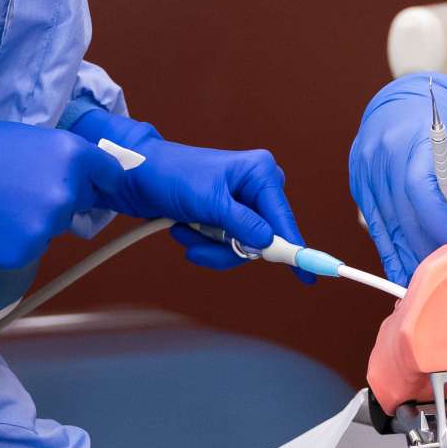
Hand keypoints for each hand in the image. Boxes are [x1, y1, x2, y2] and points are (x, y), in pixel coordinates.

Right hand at [0, 111, 123, 267]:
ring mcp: (47, 225)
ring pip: (52, 228)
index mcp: (73, 154)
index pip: (110, 174)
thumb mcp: (28, 138)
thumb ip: (60, 160)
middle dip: (58, 199)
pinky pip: (29, 249)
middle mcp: (67, 191)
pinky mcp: (24, 251)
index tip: (95, 184)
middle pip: (78, 202)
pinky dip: (12, 240)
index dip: (99, 179)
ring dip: (33, 221)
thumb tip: (80, 180)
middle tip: (18, 188)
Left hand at [71, 112, 306, 273]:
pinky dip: (205, 245)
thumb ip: (241, 223)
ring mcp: (241, 203)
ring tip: (186, 232)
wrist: (136, 177)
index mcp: (260, 173)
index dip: (295, 247)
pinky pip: (227, 246)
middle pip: (263, 238)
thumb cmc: (171, 176)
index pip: (283, 218)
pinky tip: (185, 229)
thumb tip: (267, 242)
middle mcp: (256, 186)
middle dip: (230, 248)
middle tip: (202, 244)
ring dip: (211, 248)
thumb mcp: (208, 201)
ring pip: (243, 247)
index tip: (309, 274)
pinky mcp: (225, 216)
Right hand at [349, 75, 446, 285]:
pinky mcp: (357, 177)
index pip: (421, 189)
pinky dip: (385, 244)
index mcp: (415, 138)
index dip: (437, 223)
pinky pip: (372, 218)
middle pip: (401, 211)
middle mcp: (383, 151)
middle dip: (422, 248)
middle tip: (440, 278)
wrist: (408, 101)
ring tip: (417, 283)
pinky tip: (397, 265)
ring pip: (384, 220)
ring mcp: (365, 165)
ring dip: (401, 254)